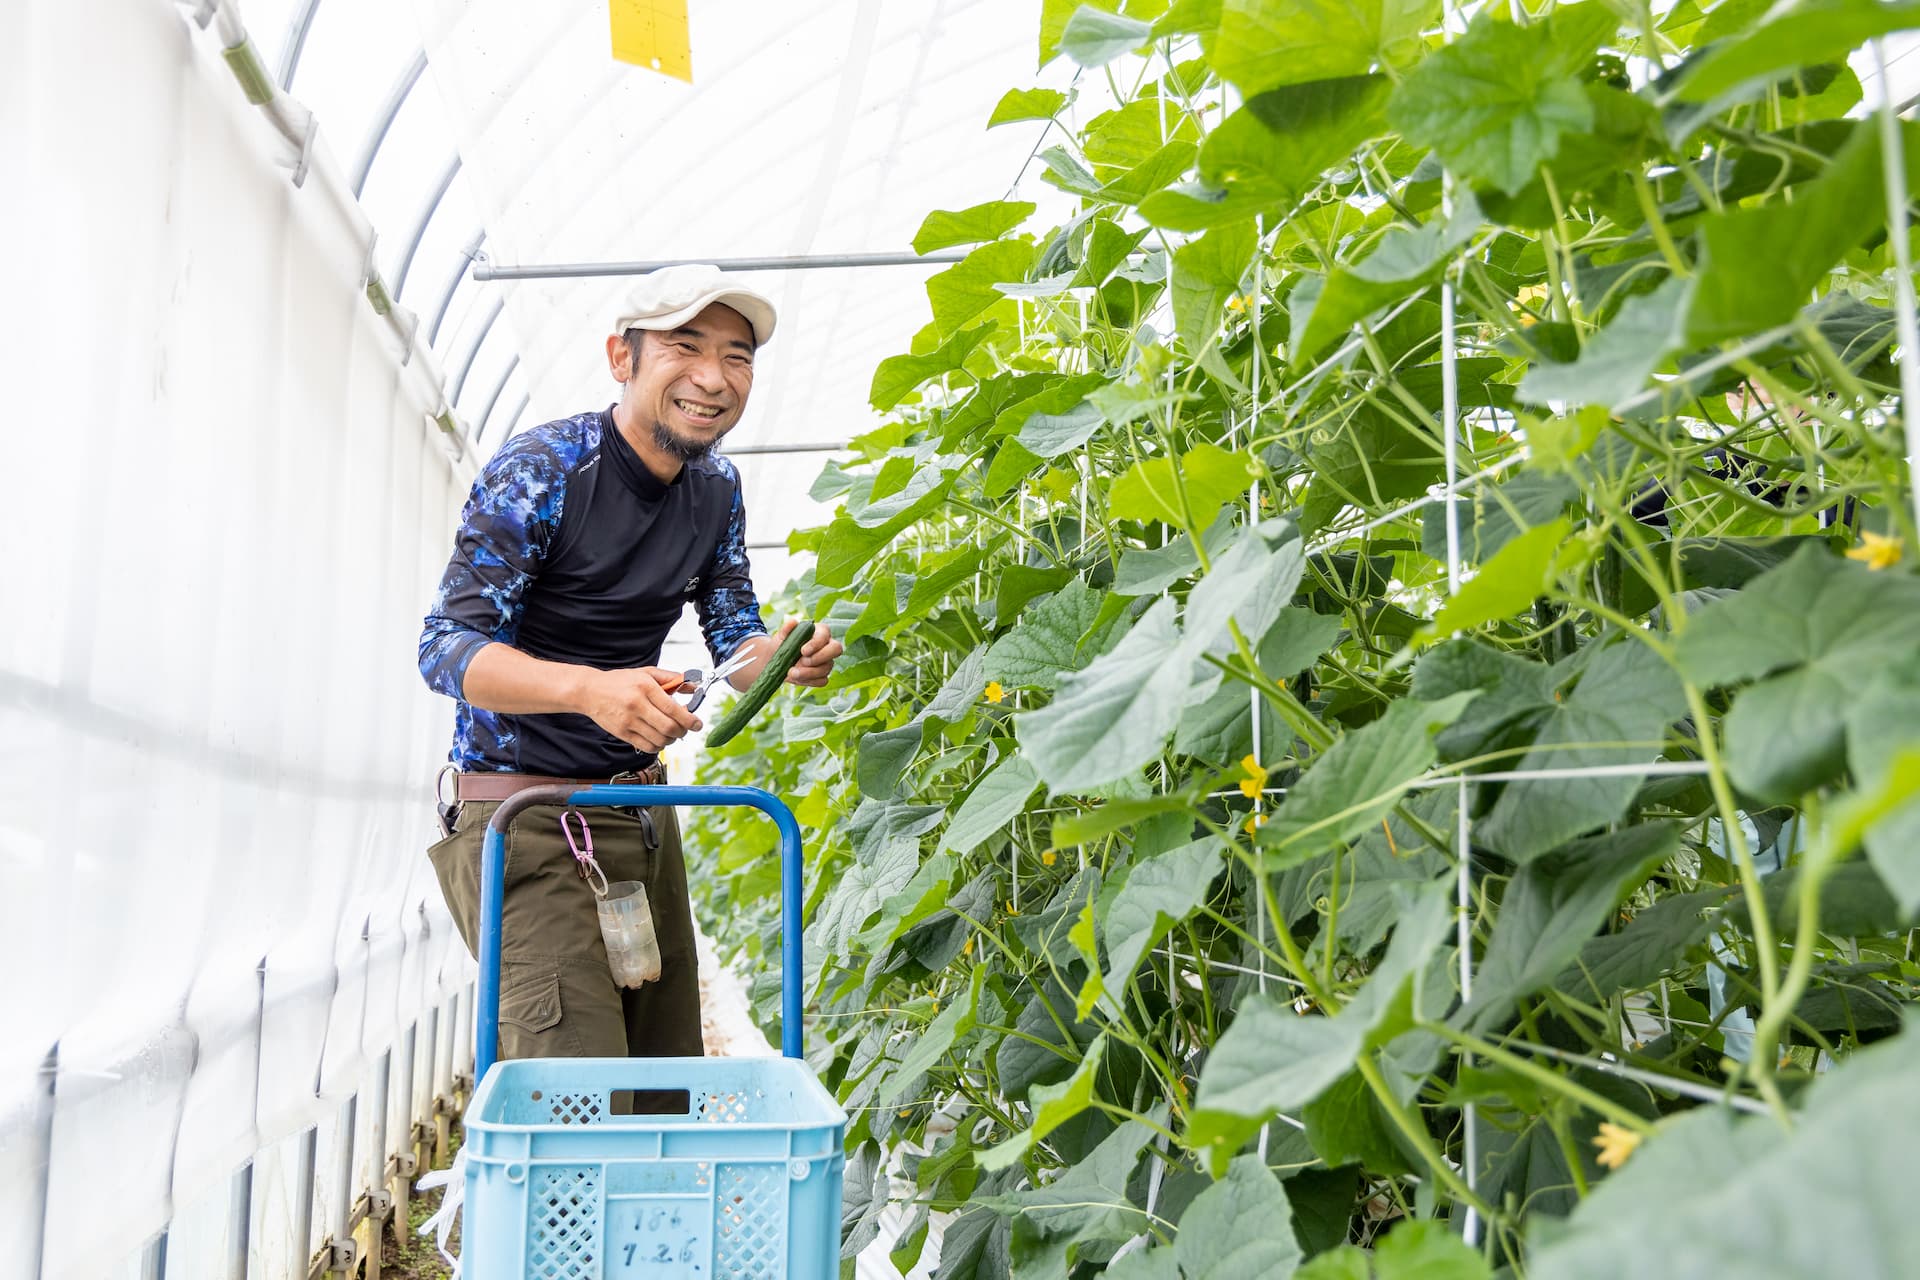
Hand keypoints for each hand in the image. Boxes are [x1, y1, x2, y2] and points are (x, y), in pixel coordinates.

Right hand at [577, 666, 700, 752]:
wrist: (589, 691)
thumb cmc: (619, 682)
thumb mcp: (646, 673)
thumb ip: (672, 678)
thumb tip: (693, 687)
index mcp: (645, 687)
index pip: (673, 709)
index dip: (690, 719)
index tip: (698, 723)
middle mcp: (637, 704)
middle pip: (669, 727)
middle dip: (683, 731)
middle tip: (686, 728)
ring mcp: (628, 721)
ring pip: (660, 739)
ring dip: (671, 739)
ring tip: (671, 732)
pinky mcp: (622, 733)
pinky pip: (647, 746)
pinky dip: (658, 746)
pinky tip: (659, 738)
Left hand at [776, 618, 841, 686]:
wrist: (776, 661)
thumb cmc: (782, 644)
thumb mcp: (781, 636)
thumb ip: (786, 628)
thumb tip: (793, 622)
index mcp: (819, 632)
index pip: (825, 635)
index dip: (816, 644)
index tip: (803, 651)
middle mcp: (827, 646)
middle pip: (837, 649)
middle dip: (820, 657)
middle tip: (803, 662)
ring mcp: (827, 662)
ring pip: (827, 668)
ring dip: (809, 673)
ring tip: (791, 672)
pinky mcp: (823, 675)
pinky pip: (822, 681)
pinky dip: (809, 681)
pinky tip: (797, 678)